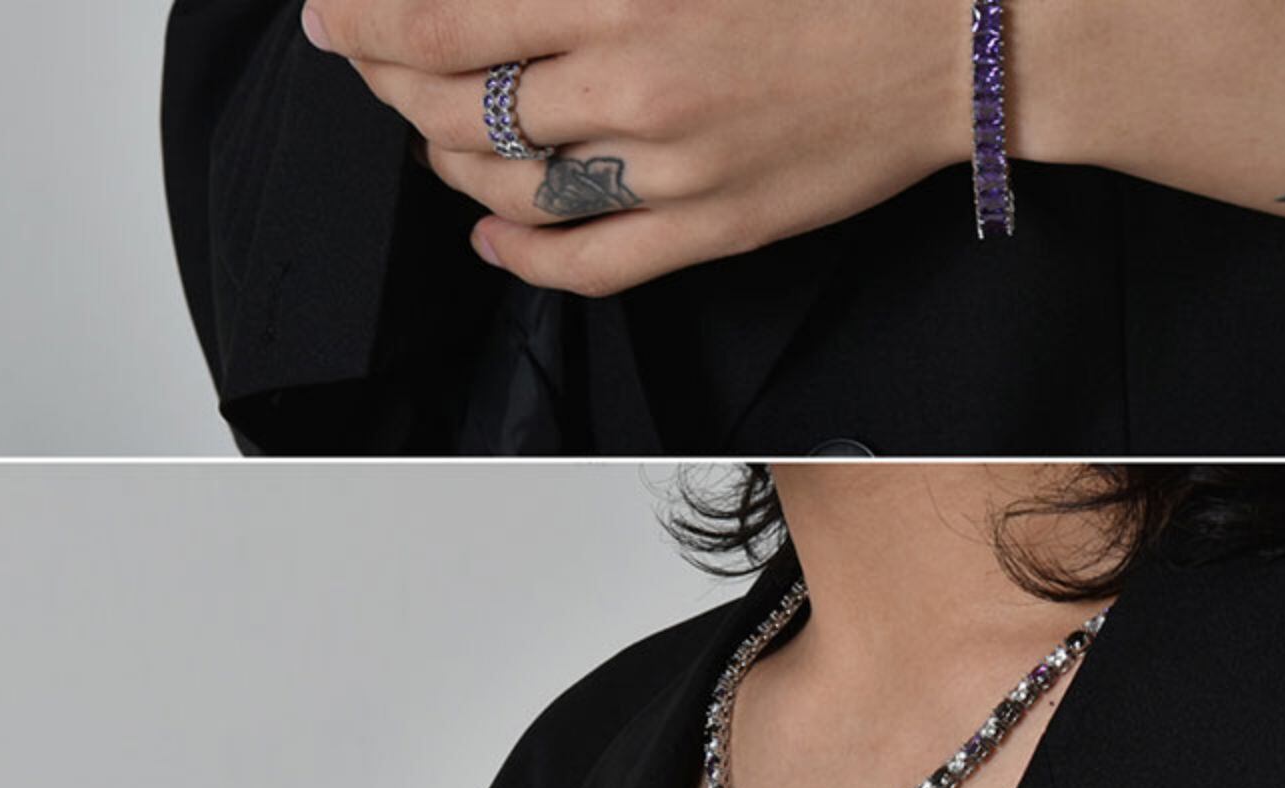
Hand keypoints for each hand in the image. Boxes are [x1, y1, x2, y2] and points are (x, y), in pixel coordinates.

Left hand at [300, 0, 965, 295]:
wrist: (955, 37)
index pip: (445, 14)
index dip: (365, 16)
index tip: (329, 12)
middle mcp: (637, 80)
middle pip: (458, 103)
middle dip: (386, 83)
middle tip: (363, 62)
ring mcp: (673, 167)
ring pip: (509, 188)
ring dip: (447, 165)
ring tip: (431, 136)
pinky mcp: (711, 228)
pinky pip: (585, 265)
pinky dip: (519, 257)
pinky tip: (489, 236)